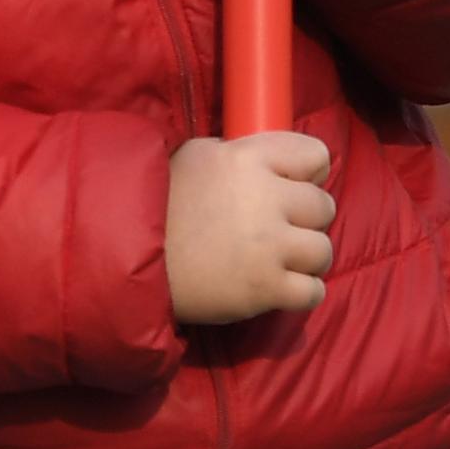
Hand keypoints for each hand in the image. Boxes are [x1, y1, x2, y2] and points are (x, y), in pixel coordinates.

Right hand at [167, 131, 336, 323]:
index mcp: (249, 158)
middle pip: (323, 206)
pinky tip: (282, 289)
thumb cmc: (157, 203)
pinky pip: (313, 292)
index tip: (293, 187)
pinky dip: (302, 293)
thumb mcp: (196, 156)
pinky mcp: (266, 289)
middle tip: (279, 230)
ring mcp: (269, 246)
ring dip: (306, 258)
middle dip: (306, 219)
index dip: (309, 174)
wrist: (126, 256)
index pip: (316, 155)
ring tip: (280, 261)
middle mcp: (266, 198)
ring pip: (323, 250)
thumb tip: (272, 162)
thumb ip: (239, 155)